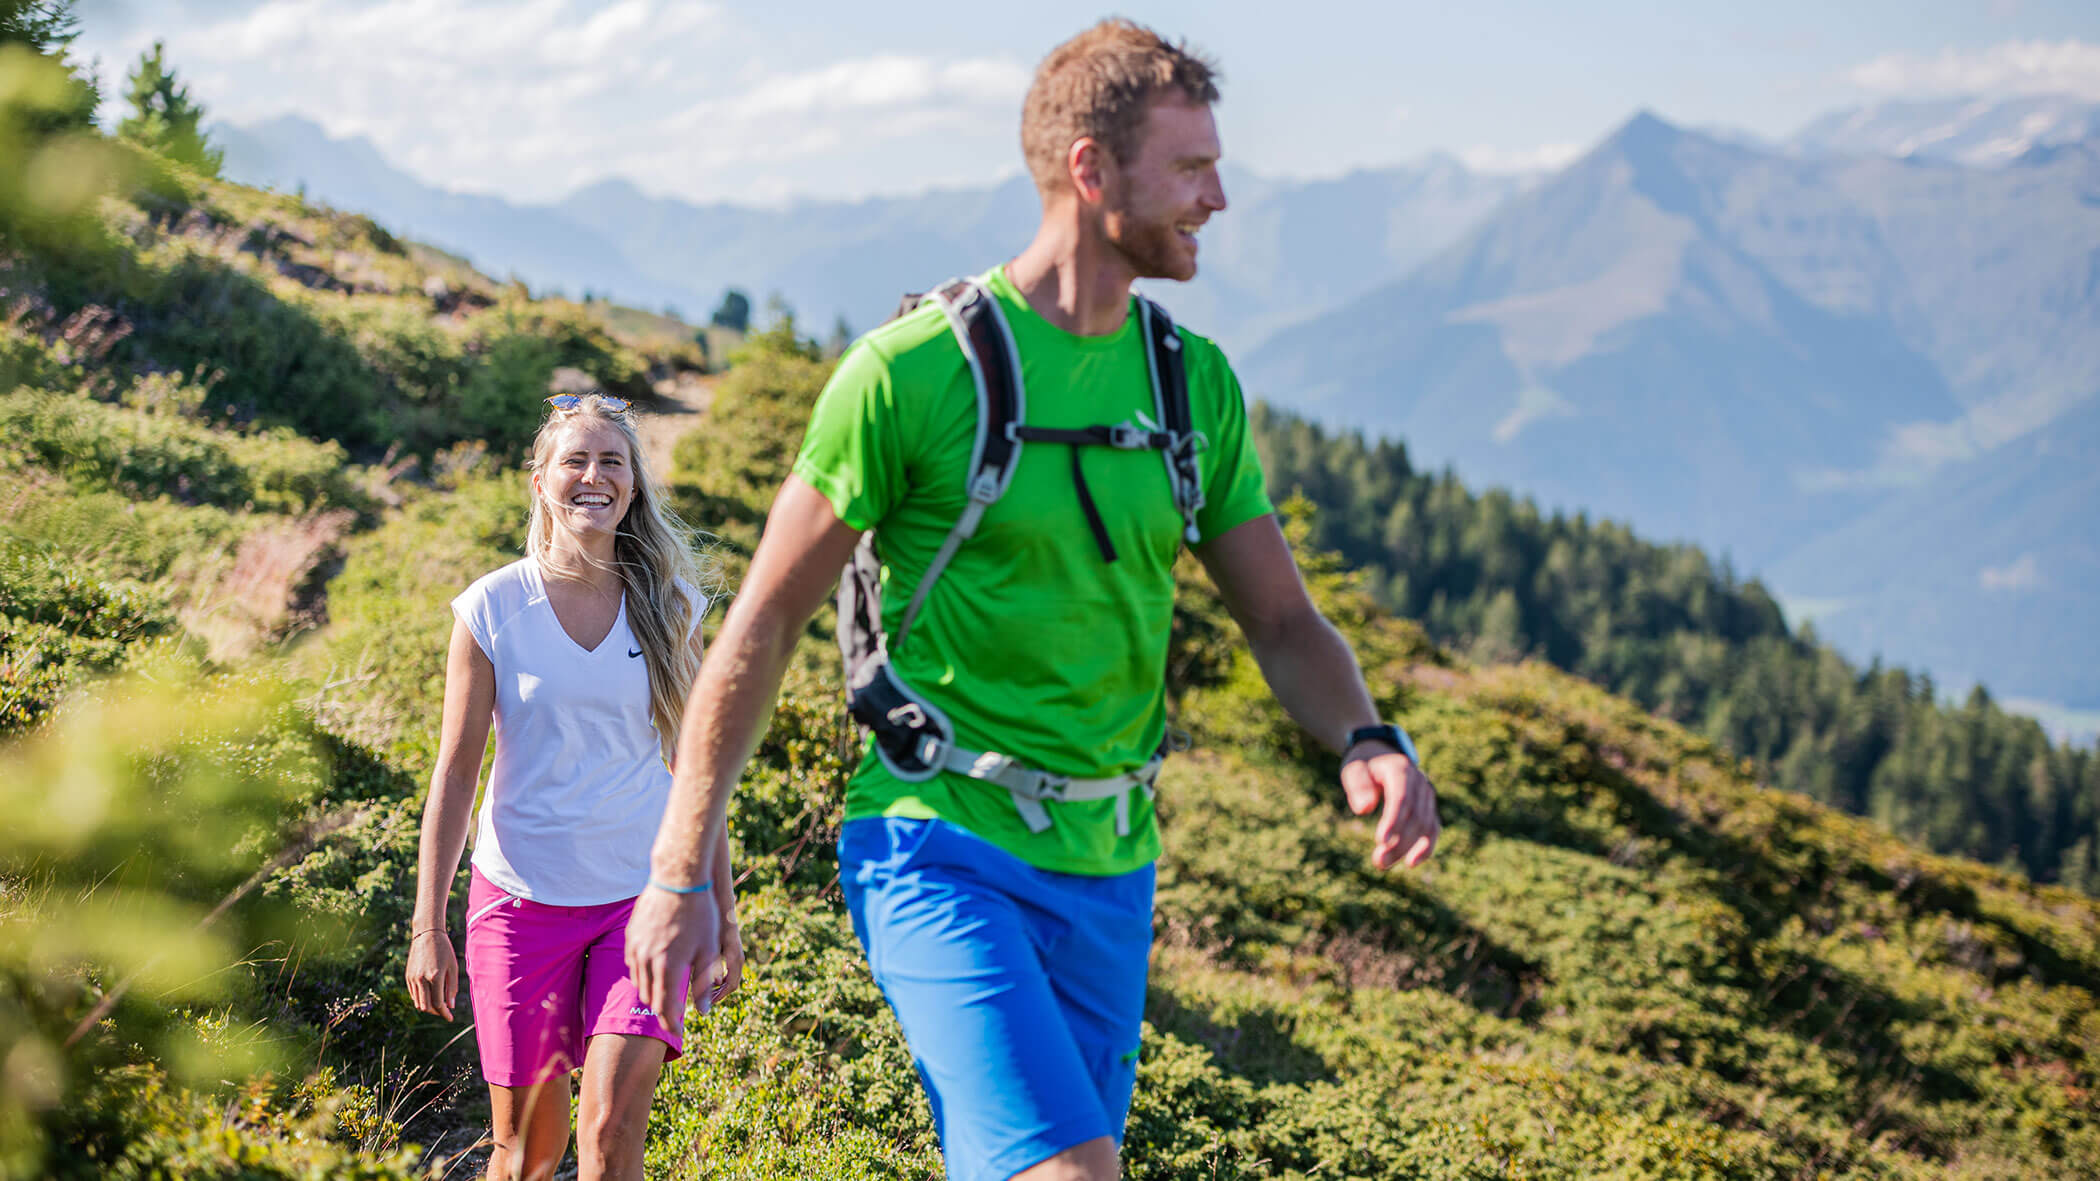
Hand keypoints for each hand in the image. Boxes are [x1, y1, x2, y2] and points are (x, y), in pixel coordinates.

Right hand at [405, 928, 458, 1019]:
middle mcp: (421, 979)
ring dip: (428, 1007)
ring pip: (418, 1002)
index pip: (438, 1003)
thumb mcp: (452, 967)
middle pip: (427, 1006)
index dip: (444, 1013)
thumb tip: (450, 1006)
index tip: (450, 1018)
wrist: (427, 934)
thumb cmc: (444, 950)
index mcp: (435, 976)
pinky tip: (429, 997)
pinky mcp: (408, 976)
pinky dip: (421, 999)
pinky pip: (413, 995)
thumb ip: (452, 988)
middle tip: (445, 1012)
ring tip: (438, 1006)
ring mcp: (413, 978)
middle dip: (437, 1012)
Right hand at [626, 884, 719, 1019]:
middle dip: (661, 1008)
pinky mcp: (630, 936)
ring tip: (665, 991)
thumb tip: (703, 1012)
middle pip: (650, 997)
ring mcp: (635, 947)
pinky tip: (655, 968)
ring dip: (651, 990)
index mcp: (668, 966)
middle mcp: (647, 960)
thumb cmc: (699, 914)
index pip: (664, 1007)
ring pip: (639, 981)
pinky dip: (643, 972)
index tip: (677, 1030)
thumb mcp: (708, 950)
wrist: (678, 879)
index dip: (671, 1022)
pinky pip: (633, 963)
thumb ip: (702, 983)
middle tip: (674, 1013)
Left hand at [711, 916, 744, 1005]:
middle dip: (718, 993)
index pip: (731, 985)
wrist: (722, 906)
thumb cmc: (714, 924)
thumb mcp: (712, 946)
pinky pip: (728, 970)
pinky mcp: (730, 951)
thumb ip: (713, 965)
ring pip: (730, 978)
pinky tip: (703, 975)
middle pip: (731, 984)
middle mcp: (738, 958)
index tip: (707, 1003)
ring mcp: (736, 954)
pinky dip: (718, 977)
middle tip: (703, 1000)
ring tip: (702, 990)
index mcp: (735, 959)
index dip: (719, 996)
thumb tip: (714, 985)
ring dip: (717, 986)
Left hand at [1341, 743, 1439, 869]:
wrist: (1381, 755)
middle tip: (1378, 861)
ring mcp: (1427, 795)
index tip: (1381, 841)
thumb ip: (1358, 785)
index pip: (1401, 797)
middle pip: (1415, 816)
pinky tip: (1411, 862)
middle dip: (1399, 841)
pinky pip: (1432, 828)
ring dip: (1407, 848)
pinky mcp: (1429, 808)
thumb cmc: (1364, 766)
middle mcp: (1419, 782)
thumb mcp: (1354, 769)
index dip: (1393, 820)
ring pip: (1425, 825)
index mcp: (1401, 769)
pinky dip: (1426, 847)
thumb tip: (1364, 808)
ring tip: (1382, 863)